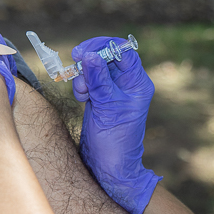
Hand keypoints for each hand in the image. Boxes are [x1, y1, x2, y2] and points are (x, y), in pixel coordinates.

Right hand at [72, 37, 160, 213]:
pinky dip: (82, 84)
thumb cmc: (114, 140)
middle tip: (76, 64)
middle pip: (107, 57)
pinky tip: (82, 98)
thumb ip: (98, 80)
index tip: (83, 51)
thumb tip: (90, 55)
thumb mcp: (107, 107)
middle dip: (90, 62)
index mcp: (137, 83)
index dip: (103, 47)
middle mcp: (127, 84)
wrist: (108, 166)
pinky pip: (89, 80)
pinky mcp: (101, 97)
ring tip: (82, 93)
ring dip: (84, 75)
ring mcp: (113, 90)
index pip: (123, 52)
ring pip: (95, 68)